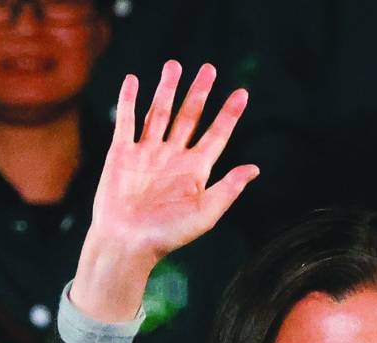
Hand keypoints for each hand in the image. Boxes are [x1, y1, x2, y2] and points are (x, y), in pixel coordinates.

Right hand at [71, 61, 258, 321]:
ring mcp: (147, 153)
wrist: (127, 243)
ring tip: (174, 64)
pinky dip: (129, 100)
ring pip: (159, 113)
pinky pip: (126, 121)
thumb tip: (255, 169)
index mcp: (195, 170)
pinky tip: (134, 80)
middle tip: (209, 68)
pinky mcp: (122, 154)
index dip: (229, 114)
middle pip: (189, 116)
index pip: (216, 135)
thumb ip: (228, 188)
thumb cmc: (168, 234)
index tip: (242, 93)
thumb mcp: (206, 213)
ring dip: (167, 89)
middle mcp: (173, 157)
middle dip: (199, 92)